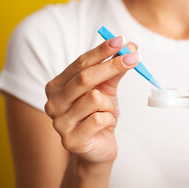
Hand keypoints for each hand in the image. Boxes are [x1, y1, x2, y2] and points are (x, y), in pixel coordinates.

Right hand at [44, 36, 138, 164]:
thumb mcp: (107, 89)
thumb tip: (130, 47)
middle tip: (134, 58)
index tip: (121, 40)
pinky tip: (105, 125)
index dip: (101, 50)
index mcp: (58, 86)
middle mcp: (53, 102)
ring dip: (111, 104)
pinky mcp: (71, 141)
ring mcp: (59, 123)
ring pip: (95, 99)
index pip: (80, 63)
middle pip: (85, 78)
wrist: (98, 147)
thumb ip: (115, 70)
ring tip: (110, 112)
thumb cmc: (100, 114)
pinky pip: (100, 119)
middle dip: (113, 66)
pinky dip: (110, 119)